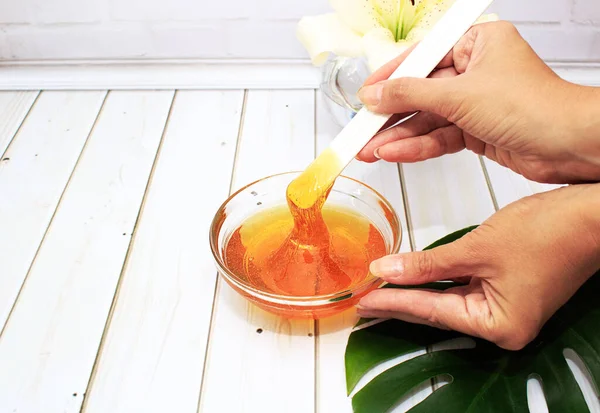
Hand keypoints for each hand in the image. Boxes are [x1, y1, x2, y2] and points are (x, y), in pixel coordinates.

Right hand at [356, 21, 599, 184]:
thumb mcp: (460, 94)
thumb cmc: (534, 106)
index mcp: (476, 44)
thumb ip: (411, 93)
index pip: (421, 58)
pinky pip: (440, 136)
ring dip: (399, 136)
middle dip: (390, 115)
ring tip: (371, 150)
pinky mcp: (477, 131)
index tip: (364, 94)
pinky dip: (418, 146)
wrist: (570, 146)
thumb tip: (376, 92)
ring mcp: (476, 103)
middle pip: (421, 92)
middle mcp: (475, 71)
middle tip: (362, 130)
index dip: (389, 78)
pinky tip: (395, 153)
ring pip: (428, 119)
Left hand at [356, 184, 599, 349]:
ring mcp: (507, 309)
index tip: (365, 302)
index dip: (394, 304)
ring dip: (417, 291)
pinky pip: (463, 288)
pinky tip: (415, 277)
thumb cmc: (551, 232)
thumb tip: (388, 270)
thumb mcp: (477, 248)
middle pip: (438, 311)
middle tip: (365, 301)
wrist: (591, 214)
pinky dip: (438, 280)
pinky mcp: (508, 291)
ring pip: (448, 300)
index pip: (432, 312)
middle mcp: (504, 325)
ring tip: (382, 290)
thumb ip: (427, 264)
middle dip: (400, 302)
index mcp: (500, 325)